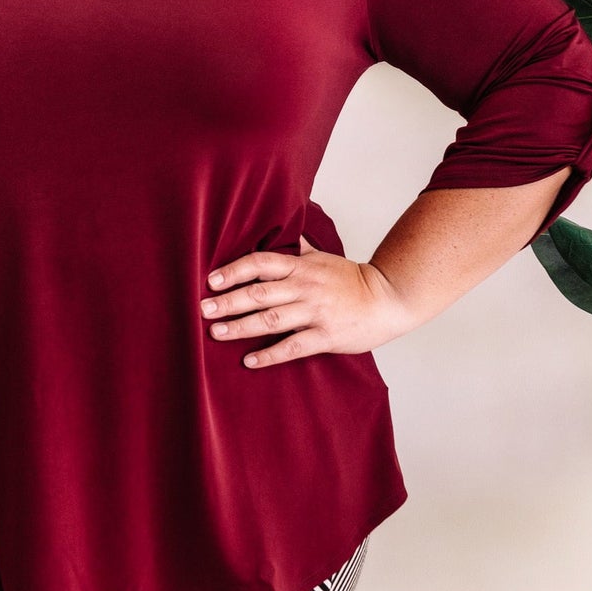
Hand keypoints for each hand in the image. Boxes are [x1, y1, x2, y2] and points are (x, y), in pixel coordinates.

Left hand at [200, 240, 414, 366]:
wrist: (389, 299)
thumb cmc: (352, 280)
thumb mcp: (323, 258)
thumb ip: (298, 248)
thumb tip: (281, 229)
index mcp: (301, 267)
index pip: (261, 263)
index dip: (234, 270)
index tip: (211, 280)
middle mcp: (305, 287)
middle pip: (259, 292)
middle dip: (228, 301)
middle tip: (202, 309)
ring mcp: (315, 312)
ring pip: (271, 320)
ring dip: (240, 327)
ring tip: (216, 333)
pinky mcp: (326, 336)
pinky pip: (292, 347)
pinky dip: (269, 355)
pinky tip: (249, 361)